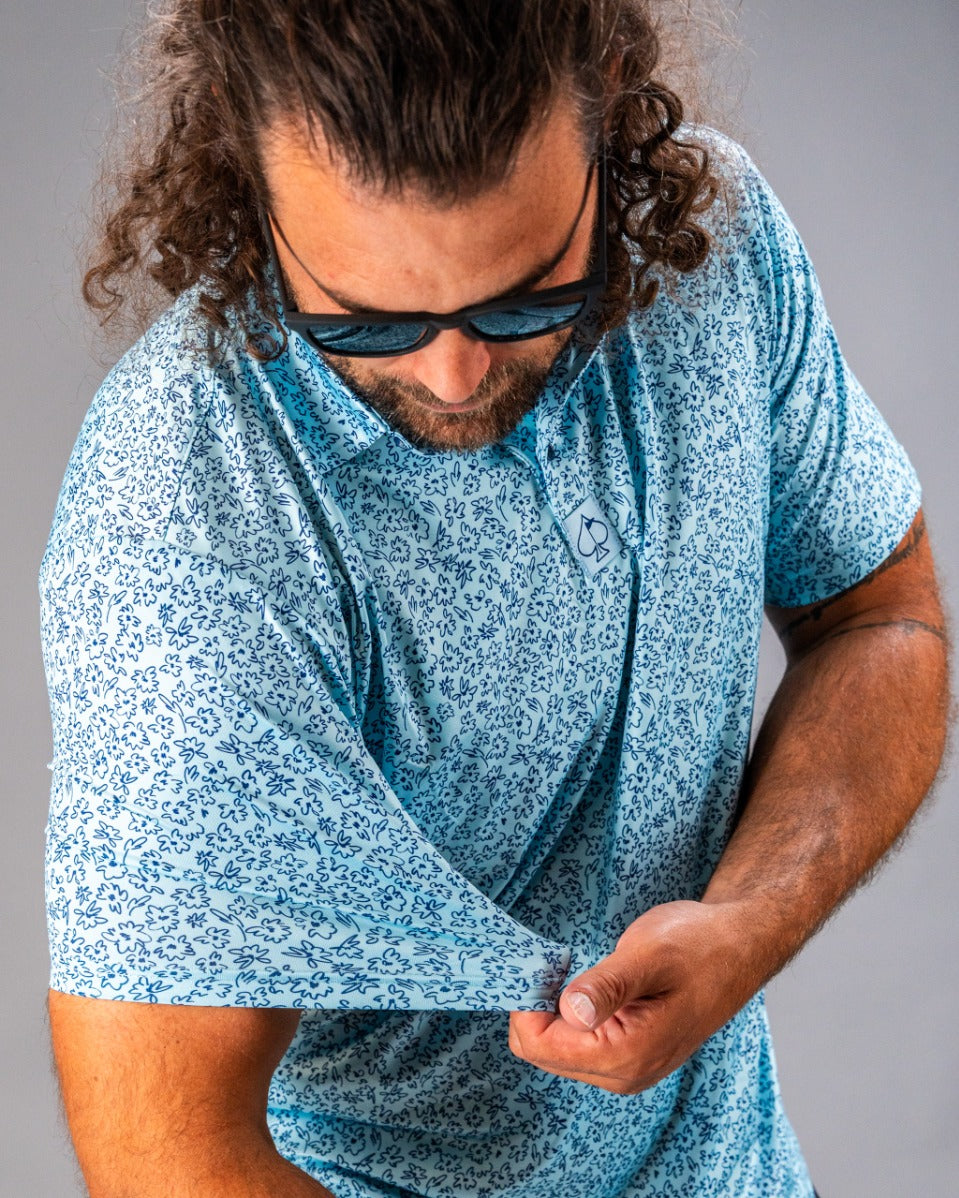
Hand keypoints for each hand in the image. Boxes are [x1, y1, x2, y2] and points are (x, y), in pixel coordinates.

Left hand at [508, 900, 758, 1093]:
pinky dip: (569, 1012)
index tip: (545, 962)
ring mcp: (627, 1069)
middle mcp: (624, 1074)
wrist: (740, 948)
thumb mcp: (650, 954)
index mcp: (627, 1055)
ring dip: (554, 1008)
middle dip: (538, 1005)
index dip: (527, 1001)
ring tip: (581, 970)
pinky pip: (576, 1043)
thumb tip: (569, 1011)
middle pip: (541, 1051)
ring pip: (555, 1048)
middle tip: (561, 960)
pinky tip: (591, 984)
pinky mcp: (628, 1055)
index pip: (537, 1045)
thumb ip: (608, 986)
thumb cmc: (699, 945)